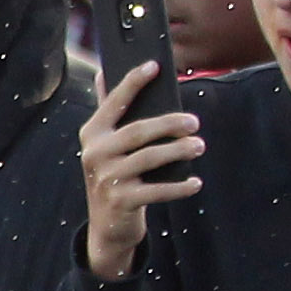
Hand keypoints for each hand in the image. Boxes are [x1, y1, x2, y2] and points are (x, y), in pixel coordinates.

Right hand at [76, 65, 200, 281]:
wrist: (107, 225)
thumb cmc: (114, 174)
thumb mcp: (106, 144)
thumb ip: (108, 111)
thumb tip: (102, 72)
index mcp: (92, 133)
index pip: (114, 102)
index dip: (133, 82)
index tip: (154, 65)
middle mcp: (95, 154)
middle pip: (138, 131)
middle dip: (169, 124)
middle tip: (194, 122)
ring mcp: (107, 179)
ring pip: (150, 158)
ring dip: (179, 150)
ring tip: (198, 146)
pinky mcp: (122, 201)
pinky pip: (157, 191)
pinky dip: (179, 187)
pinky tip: (195, 182)